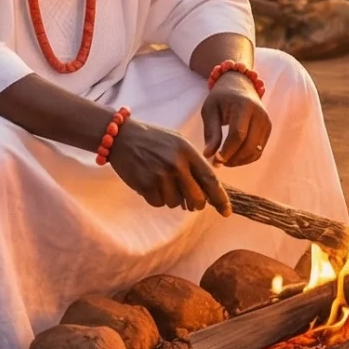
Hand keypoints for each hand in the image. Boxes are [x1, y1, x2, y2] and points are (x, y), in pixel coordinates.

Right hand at [105, 118, 226, 212]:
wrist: (122, 137)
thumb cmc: (154, 140)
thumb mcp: (178, 142)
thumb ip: (194, 163)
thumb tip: (207, 191)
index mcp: (188, 152)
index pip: (211, 180)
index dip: (220, 199)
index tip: (226, 212)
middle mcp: (176, 165)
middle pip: (197, 199)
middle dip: (196, 204)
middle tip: (191, 202)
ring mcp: (160, 176)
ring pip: (176, 203)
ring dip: (173, 199)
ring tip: (163, 182)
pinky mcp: (145, 185)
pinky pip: (159, 203)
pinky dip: (157, 198)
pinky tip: (151, 184)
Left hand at [202, 77, 271, 166]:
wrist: (240, 85)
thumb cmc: (221, 97)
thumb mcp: (210, 110)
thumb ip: (211, 132)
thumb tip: (208, 155)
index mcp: (244, 106)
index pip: (238, 135)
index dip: (227, 151)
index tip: (215, 160)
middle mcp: (259, 114)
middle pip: (249, 146)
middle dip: (233, 159)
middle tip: (217, 163)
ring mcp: (266, 122)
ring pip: (255, 151)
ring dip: (239, 161)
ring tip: (224, 160)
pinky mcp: (268, 129)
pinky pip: (259, 150)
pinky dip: (247, 158)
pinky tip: (234, 157)